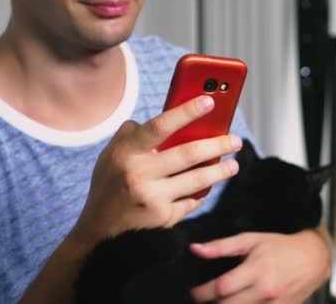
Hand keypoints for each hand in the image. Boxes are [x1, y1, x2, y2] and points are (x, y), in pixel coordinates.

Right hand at [70, 95, 241, 244]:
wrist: (99, 234)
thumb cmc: (110, 187)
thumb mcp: (110, 157)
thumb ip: (132, 135)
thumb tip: (164, 116)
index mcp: (126, 153)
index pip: (161, 125)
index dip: (187, 111)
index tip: (209, 101)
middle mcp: (139, 174)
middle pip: (189, 153)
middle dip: (218, 145)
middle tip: (235, 140)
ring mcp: (153, 198)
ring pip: (198, 179)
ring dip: (221, 171)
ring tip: (233, 165)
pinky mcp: (164, 218)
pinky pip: (192, 201)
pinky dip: (202, 193)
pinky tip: (208, 188)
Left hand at [189, 230, 331, 303]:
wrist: (313, 258)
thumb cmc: (279, 246)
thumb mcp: (250, 240)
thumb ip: (221, 246)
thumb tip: (194, 249)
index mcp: (257, 269)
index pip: (221, 288)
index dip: (201, 293)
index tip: (193, 292)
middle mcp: (265, 290)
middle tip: (202, 299)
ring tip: (218, 301)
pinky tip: (237, 303)